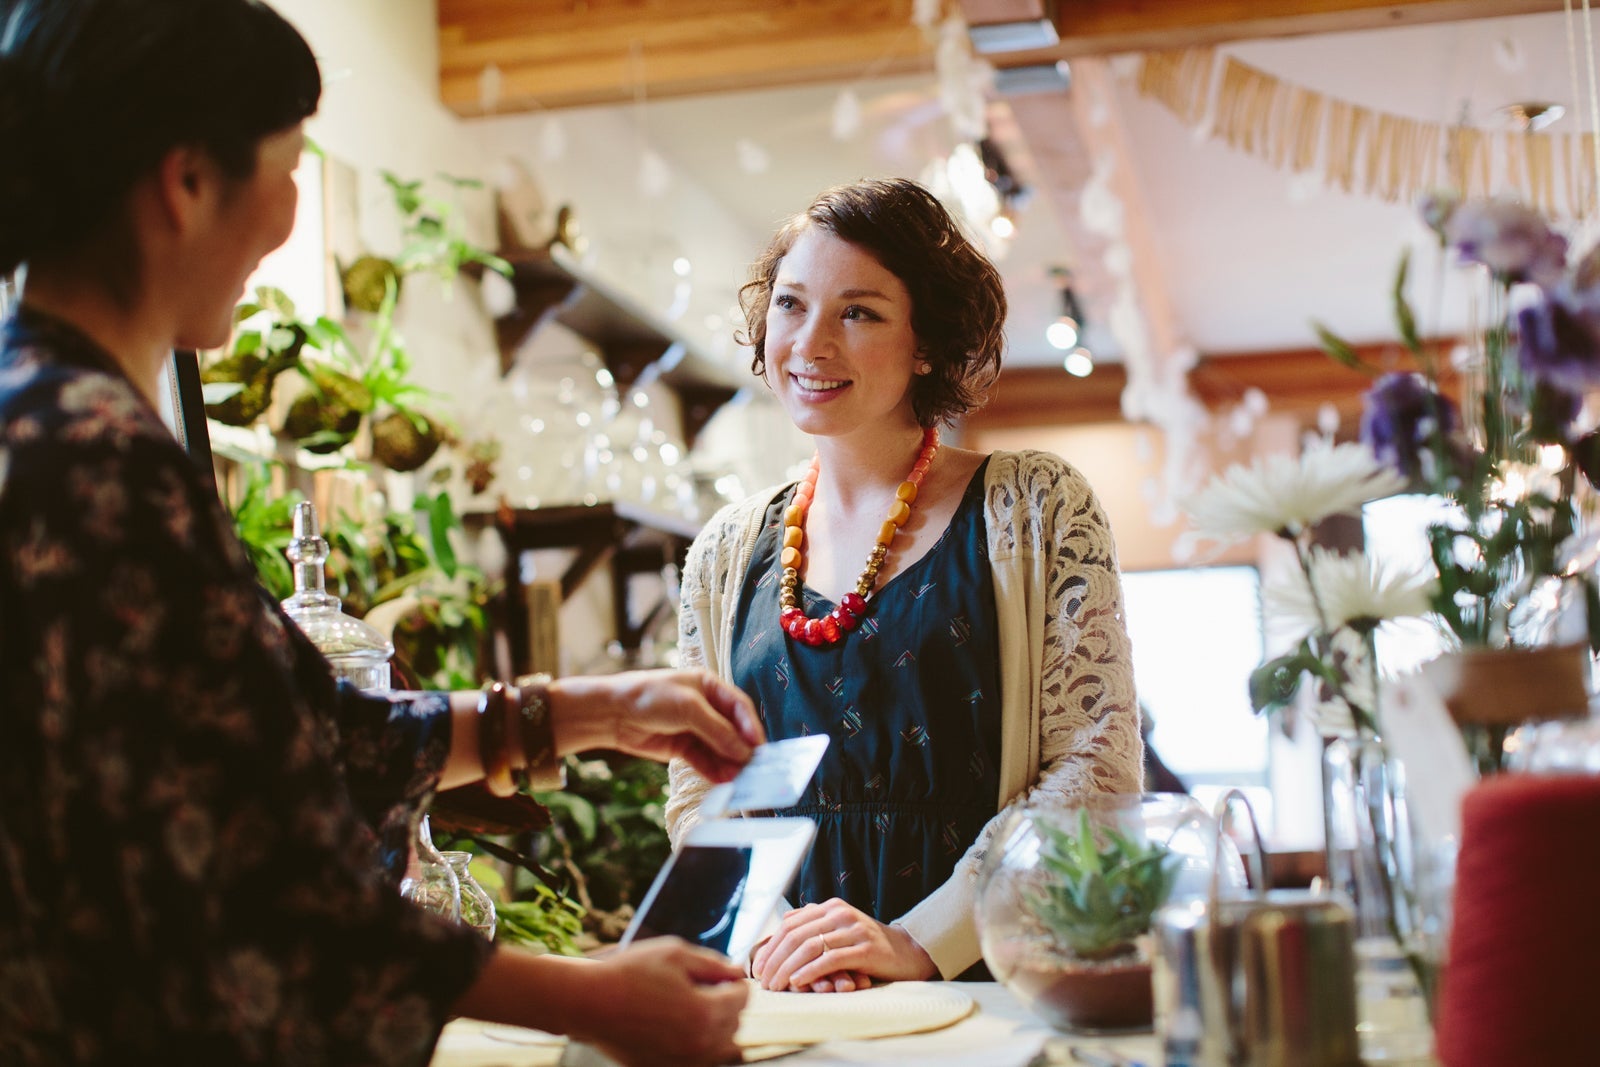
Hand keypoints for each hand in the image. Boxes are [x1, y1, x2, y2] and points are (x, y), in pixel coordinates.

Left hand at [550, 669, 763, 781]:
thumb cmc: (649, 697)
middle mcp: (705, 708)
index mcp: (710, 687)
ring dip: (729, 763)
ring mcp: (694, 729)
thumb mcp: (688, 708)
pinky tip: (723, 780)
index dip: (751, 726)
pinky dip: (714, 770)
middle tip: (754, 768)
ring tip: (740, 780)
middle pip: (732, 730)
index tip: (759, 747)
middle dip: (742, 749)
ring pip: (719, 749)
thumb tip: (744, 750)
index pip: (739, 707)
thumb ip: (717, 730)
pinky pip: (704, 761)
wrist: (612, 713)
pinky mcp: (682, 748)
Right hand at [570, 938, 749, 1065]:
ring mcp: (682, 1062)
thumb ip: (714, 964)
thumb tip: (738, 973)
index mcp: (705, 1013)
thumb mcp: (676, 954)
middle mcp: (699, 1044)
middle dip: (727, 1003)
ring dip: (715, 1025)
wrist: (590, 1003)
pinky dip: (696, 1042)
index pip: (743, 998)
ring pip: (720, 1046)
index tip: (721, 975)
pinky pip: (698, 1058)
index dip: (735, 981)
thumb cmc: (630, 974)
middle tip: (703, 987)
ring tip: (690, 1006)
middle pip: (735, 1023)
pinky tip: (676, 1024)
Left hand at [749, 899, 936, 991]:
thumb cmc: (867, 946)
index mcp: (830, 907)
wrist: (907, 952)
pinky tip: (798, 982)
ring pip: (809, 946)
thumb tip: (779, 933)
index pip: (790, 924)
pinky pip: (830, 959)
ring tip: (777, 985)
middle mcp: (840, 913)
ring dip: (788, 968)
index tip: (758, 967)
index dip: (770, 946)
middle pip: (796, 935)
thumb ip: (814, 928)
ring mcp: (854, 929)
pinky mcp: (865, 949)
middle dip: (775, 959)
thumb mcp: (839, 931)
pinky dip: (810, 971)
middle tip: (764, 981)